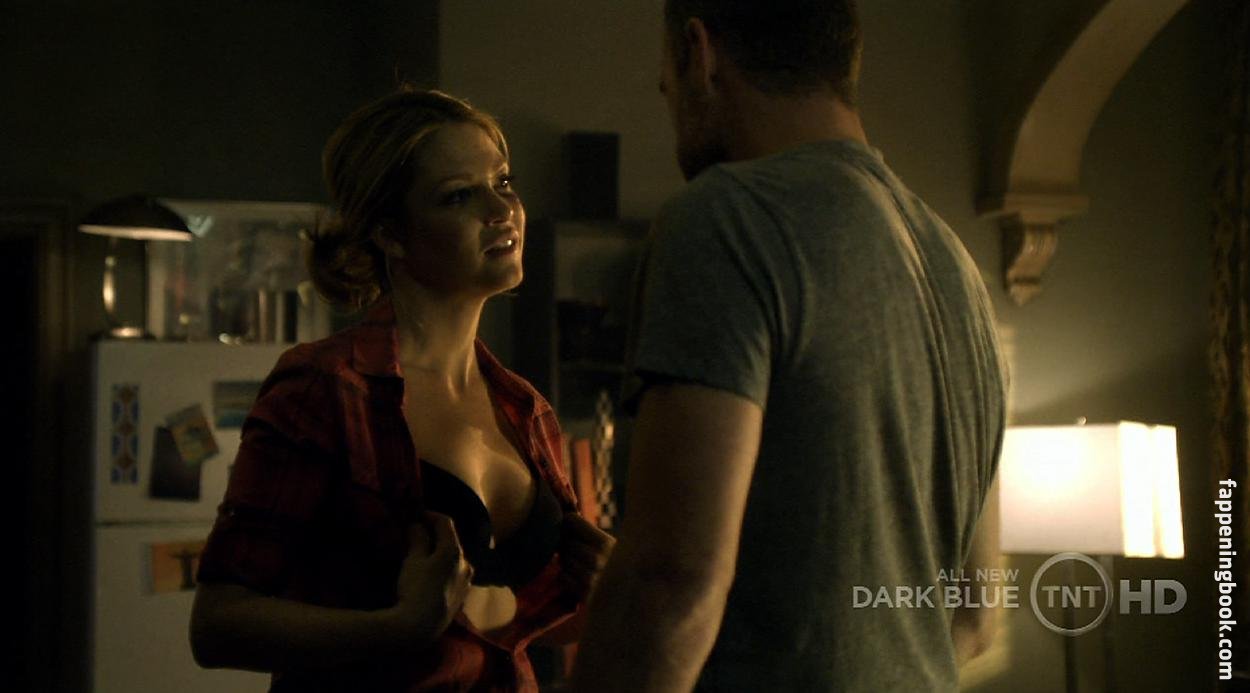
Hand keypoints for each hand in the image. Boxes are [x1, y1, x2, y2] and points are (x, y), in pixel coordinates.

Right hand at [389, 512, 472, 649]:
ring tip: (422, 555)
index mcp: (455, 551)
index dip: (430, 515)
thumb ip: (418, 538)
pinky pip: (453, 575)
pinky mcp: (462, 597)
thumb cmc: (415, 588)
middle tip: (416, 534)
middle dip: (435, 535)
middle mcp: (466, 564)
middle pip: (451, 541)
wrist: (420, 628)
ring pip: (453, 560)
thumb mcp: (413, 560)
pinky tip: (430, 576)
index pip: (445, 523)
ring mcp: (466, 582)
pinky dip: (443, 569)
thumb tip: (418, 525)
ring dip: (439, 553)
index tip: (415, 515)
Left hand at [558, 513, 615, 601]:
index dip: (570, 522)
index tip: (572, 525)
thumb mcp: (609, 544)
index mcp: (606, 543)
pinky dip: (567, 577)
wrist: (627, 594)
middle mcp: (598, 560)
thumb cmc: (616, 563)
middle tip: (577, 549)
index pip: (571, 521)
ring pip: (563, 560)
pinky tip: (578, 578)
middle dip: (567, 544)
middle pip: (565, 542)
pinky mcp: (584, 595)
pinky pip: (563, 577)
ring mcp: (590, 579)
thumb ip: (588, 531)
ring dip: (567, 561)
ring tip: (580, 564)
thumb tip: (563, 514)